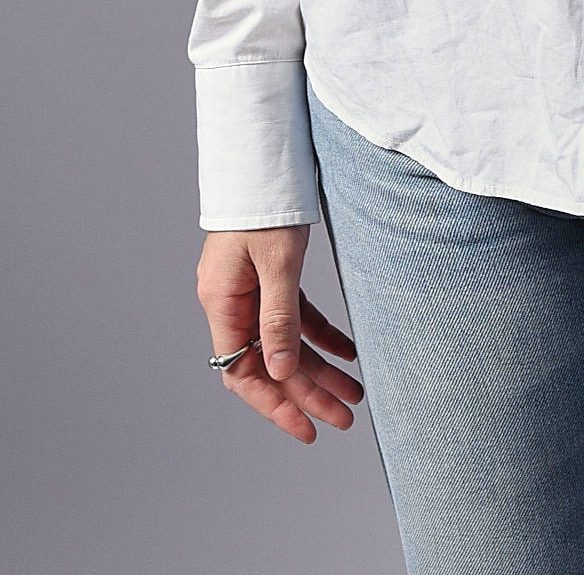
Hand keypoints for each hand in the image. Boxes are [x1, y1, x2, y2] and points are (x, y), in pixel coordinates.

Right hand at [197, 225, 364, 444]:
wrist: (264, 158)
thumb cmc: (266, 204)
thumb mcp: (278, 263)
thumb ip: (278, 318)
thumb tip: (278, 372)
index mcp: (222, 303)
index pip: (244, 373)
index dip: (275, 404)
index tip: (307, 429)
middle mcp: (231, 302)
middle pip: (270, 362)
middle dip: (308, 392)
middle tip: (346, 417)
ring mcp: (250, 290)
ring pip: (286, 342)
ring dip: (320, 368)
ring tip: (355, 392)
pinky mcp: (269, 276)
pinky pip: (295, 316)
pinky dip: (321, 334)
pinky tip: (349, 350)